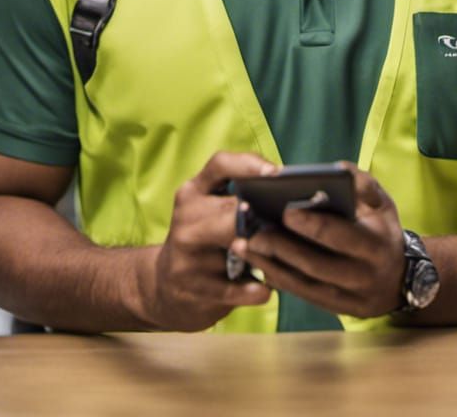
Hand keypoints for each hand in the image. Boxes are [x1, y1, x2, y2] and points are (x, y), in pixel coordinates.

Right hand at [143, 151, 275, 330]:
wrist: (163, 287)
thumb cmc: (204, 240)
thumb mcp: (209, 211)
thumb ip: (239, 196)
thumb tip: (291, 190)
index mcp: (193, 192)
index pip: (220, 165)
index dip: (249, 164)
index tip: (278, 172)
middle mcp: (186, 218)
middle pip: (234, 209)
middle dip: (265, 218)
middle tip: (293, 225)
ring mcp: (186, 253)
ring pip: (239, 248)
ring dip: (267, 255)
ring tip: (288, 258)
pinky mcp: (191, 286)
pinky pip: (235, 288)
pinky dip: (256, 291)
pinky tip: (265, 290)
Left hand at [230, 162, 405, 319]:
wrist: (401, 278)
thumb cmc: (383, 229)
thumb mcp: (383, 202)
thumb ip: (362, 183)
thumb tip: (336, 170)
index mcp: (376, 246)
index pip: (339, 236)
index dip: (312, 224)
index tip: (284, 209)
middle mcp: (364, 277)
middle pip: (315, 264)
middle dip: (281, 247)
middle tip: (253, 230)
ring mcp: (350, 299)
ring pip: (304, 285)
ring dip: (270, 265)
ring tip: (243, 245)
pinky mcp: (337, 310)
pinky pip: (303, 295)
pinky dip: (279, 279)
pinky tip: (257, 263)